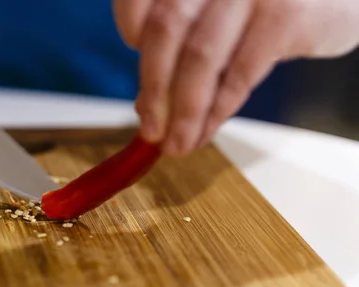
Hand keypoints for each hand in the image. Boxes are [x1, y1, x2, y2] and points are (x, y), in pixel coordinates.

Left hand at [113, 0, 358, 155]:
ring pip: (199, 56)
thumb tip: (147, 103)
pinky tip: (208, 129)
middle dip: (154, 89)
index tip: (137, 72)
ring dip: (184, 111)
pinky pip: (239, 73)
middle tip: (150, 131)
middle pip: (165, 28)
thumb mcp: (217, 13)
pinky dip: (218, 109)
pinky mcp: (286, 14)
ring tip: (177, 143)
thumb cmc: (268, 4)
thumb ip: (179, 46)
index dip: (131, 36)